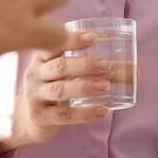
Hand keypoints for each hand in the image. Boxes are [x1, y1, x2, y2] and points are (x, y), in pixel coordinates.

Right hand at [0, 33, 113, 152]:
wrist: (26, 119)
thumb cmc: (52, 89)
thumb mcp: (59, 72)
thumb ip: (84, 65)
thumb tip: (131, 67)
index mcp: (42, 58)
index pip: (53, 44)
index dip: (73, 39)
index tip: (94, 37)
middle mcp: (36, 74)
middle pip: (59, 66)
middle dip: (85, 64)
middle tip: (106, 64)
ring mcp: (36, 96)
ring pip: (61, 89)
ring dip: (85, 86)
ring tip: (106, 86)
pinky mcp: (41, 117)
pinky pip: (64, 115)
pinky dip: (85, 113)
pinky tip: (103, 111)